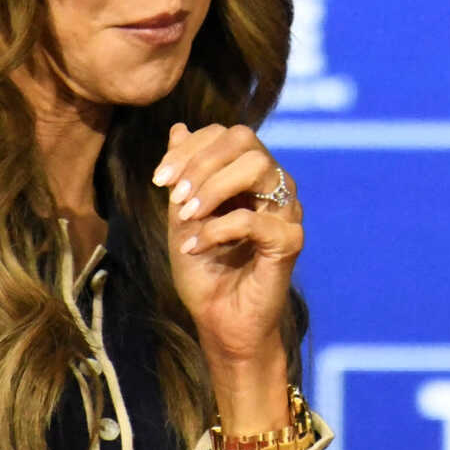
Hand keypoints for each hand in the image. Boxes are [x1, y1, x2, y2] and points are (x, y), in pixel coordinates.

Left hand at [154, 122, 302, 431]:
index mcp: (250, 176)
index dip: (190, 147)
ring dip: (213, 188)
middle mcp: (274, 187)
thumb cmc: (204, 272)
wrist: (219, 322)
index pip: (227, 134)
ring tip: (186, 216)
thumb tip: (177, 127)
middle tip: (175, 195)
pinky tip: (196, 247)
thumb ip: (183, 176)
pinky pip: (254, 219)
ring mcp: (286, 212)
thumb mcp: (182, 217)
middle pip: (246, 139)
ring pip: (258, 167)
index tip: (159, 179)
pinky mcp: (290, 241)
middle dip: (203, 161)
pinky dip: (218, 230)